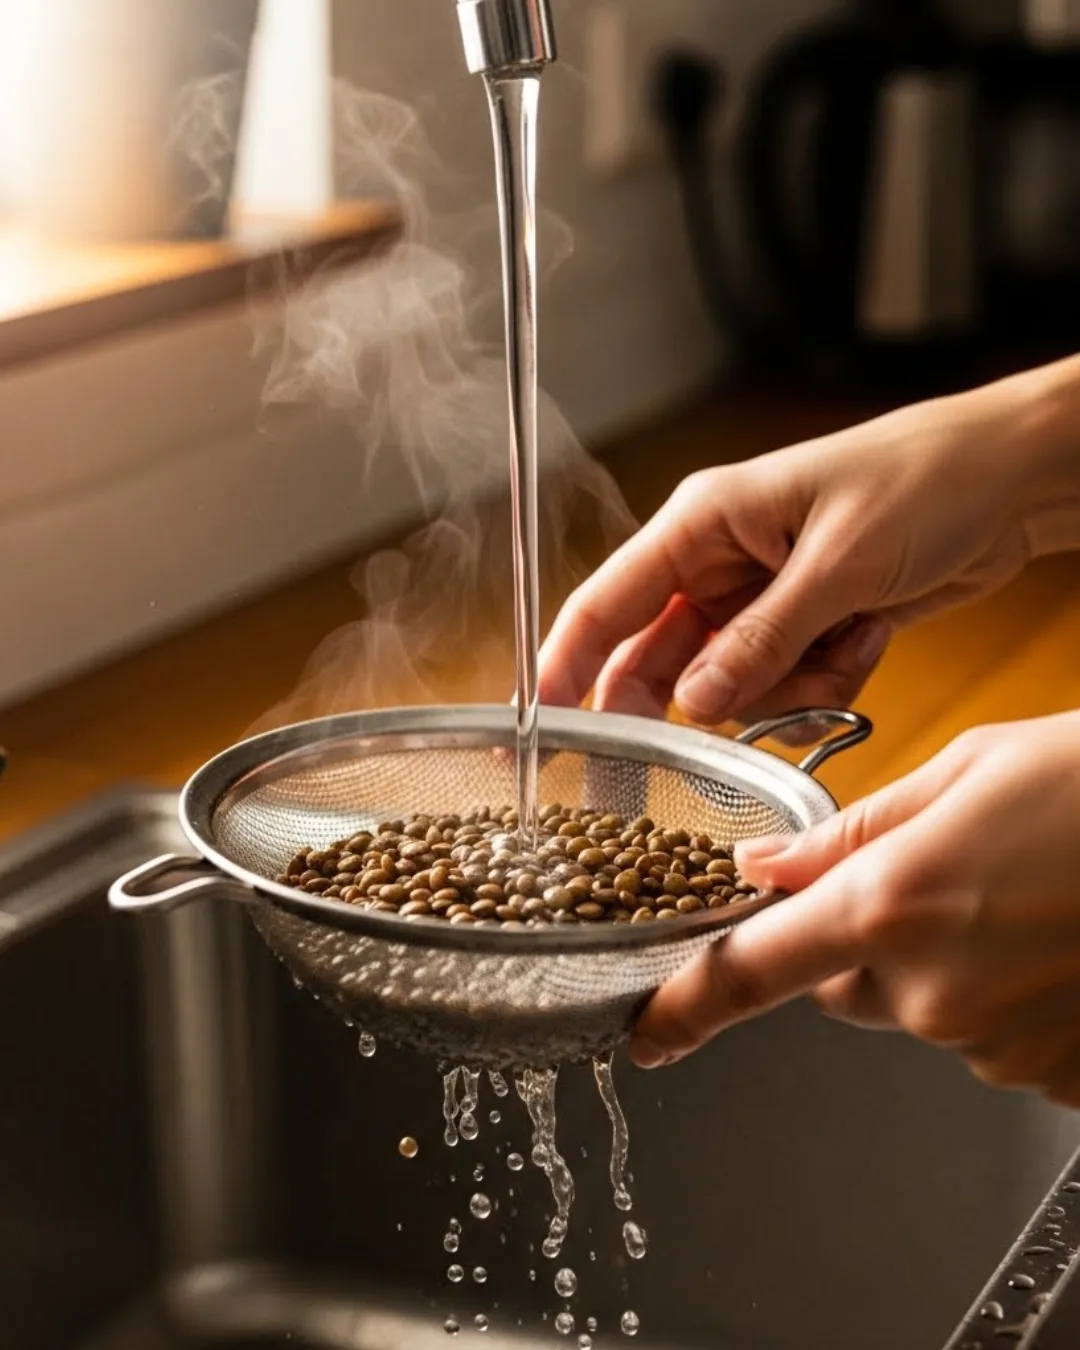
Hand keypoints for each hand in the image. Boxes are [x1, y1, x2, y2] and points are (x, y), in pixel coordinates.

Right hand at [539, 359, 1079, 727]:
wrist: (1010, 482)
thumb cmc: (924, 480)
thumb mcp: (838, 564)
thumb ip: (760, 639)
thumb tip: (695, 701)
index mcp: (703, 522)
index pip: (606, 602)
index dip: (566, 665)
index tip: (542, 724)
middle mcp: (718, 563)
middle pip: (660, 659)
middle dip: (698, 698)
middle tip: (718, 727)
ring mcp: (758, 599)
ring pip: (726, 687)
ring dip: (782, 690)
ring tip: (843, 642)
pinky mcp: (800, 625)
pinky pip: (780, 689)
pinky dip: (821, 685)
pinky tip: (864, 638)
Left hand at [629, 712, 1079, 1107]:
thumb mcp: (966, 770)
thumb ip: (850, 832)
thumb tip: (766, 869)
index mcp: (892, 903)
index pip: (752, 971)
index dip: (687, 1008)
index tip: (646, 1036)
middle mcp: (934, 989)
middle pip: (843, 982)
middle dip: (861, 935)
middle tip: (933, 873)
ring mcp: (996, 1041)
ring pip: (920, 1008)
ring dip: (940, 960)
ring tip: (1013, 893)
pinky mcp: (1051, 1074)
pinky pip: (986, 1036)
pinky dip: (999, 992)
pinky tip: (1047, 936)